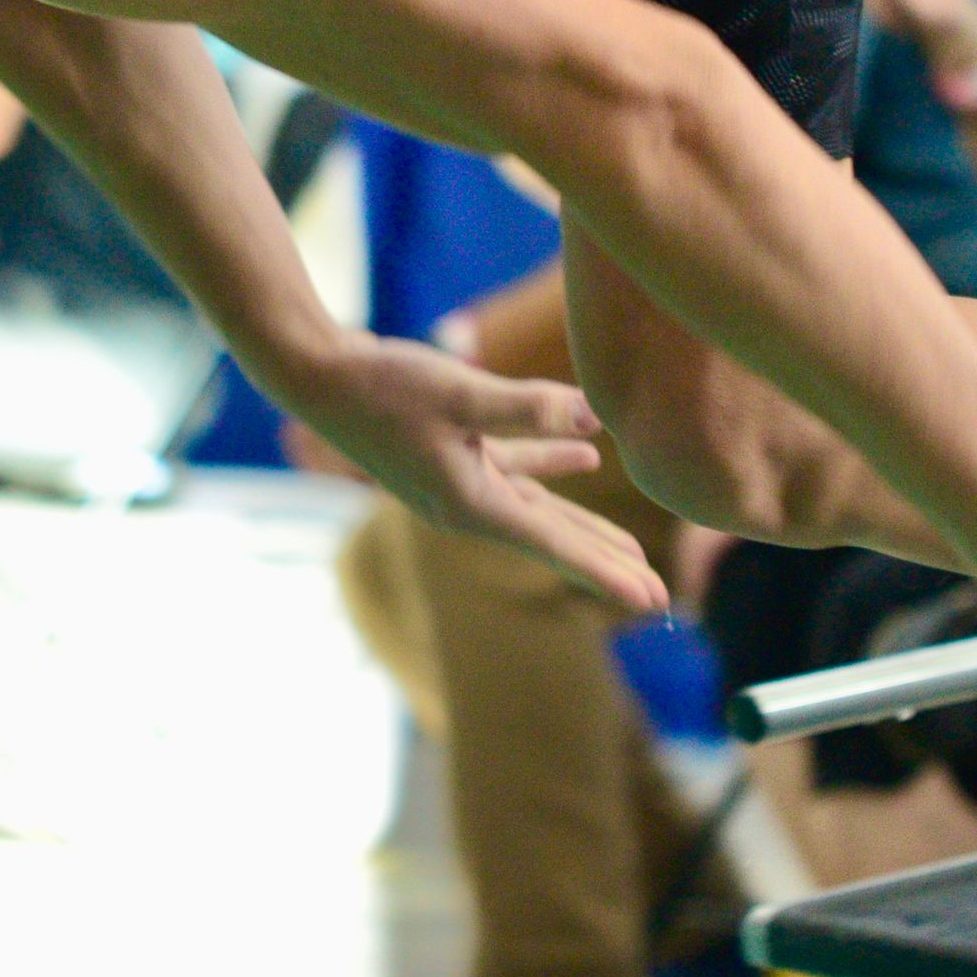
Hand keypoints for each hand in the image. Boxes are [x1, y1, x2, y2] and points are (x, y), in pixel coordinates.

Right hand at [276, 333, 663, 609]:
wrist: (316, 376)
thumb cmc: (381, 386)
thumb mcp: (457, 393)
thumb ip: (526, 407)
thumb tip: (593, 419)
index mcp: (470, 502)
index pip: (555, 545)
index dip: (608, 572)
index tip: (653, 600)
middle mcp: (467, 504)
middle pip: (553, 540)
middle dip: (607, 566)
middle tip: (660, 597)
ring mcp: (460, 481)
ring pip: (541, 512)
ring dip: (587, 526)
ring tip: (634, 553)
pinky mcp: (454, 454)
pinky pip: (517, 469)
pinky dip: (552, 467)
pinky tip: (588, 459)